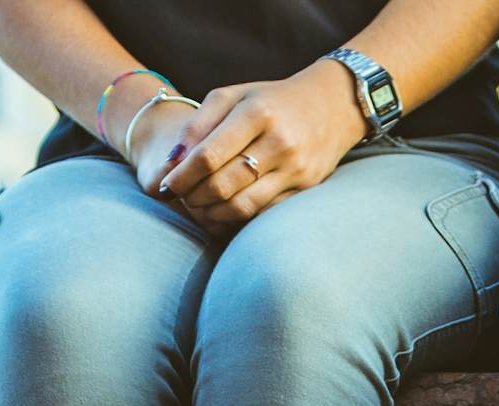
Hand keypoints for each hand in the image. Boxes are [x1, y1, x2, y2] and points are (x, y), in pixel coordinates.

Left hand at [154, 61, 364, 228]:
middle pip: (223, 185)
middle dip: (193, 196)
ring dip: (212, 212)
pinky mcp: (306, 187)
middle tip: (180, 197)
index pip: (209, 155)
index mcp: (257, 114)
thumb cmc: (271, 100)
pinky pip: (263, 211)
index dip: (182, 175)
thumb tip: (171, 161)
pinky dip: (237, 216)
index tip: (165, 185)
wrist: (333, 105)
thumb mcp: (233, 96)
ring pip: (243, 205)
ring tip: (198, 205)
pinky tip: (224, 209)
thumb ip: (199, 123)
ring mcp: (296, 168)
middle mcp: (279, 142)